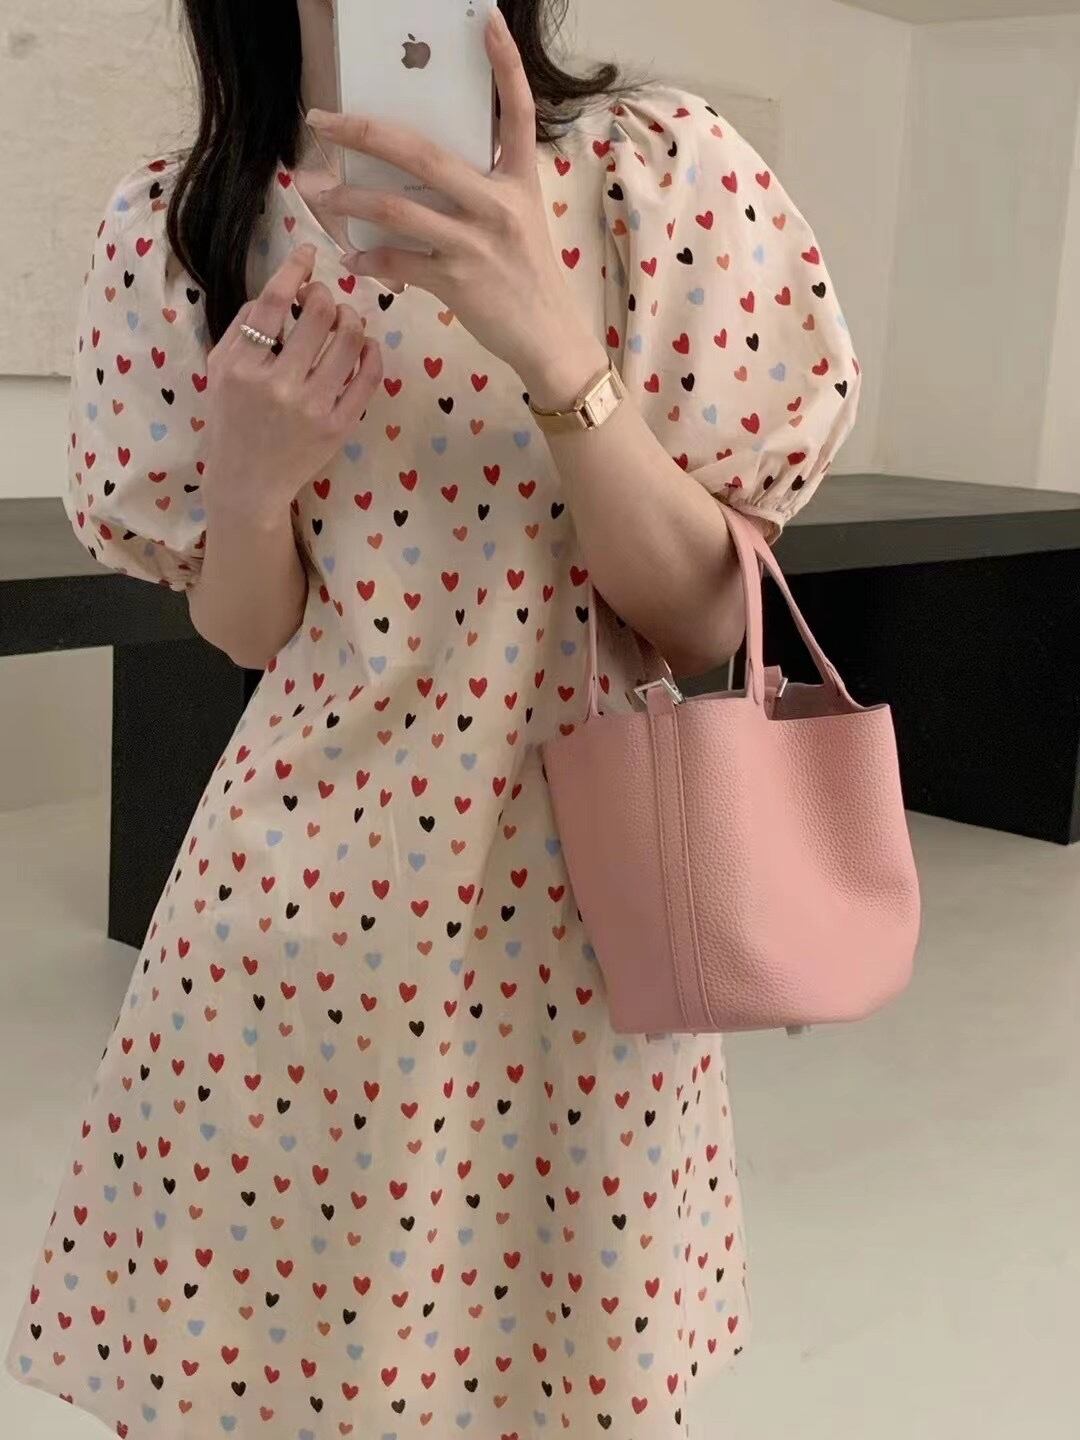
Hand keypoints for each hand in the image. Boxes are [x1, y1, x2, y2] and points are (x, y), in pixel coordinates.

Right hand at [203, 244, 383, 519]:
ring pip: (350, 341)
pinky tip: (364, 347)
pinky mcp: (339, 426)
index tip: (308, 255)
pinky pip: (368, 378)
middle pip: (318, 315)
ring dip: (352, 319)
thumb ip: (242, 328)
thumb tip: (279, 291)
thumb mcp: (220, 370)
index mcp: (242, 366)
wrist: (248, 482)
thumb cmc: (231, 421)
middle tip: (323, 298)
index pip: (273, 302)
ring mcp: (312, 407)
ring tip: (344, 320)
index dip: (295, 270)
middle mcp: (277, 385)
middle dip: (325, 295)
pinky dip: (371, 353)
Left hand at [307, 6, 607, 406]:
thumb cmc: (527, 276)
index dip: (505, 65)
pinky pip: (399, 262)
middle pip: (422, 153)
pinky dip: (369, 259)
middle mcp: (498, 205)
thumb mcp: (519, 220)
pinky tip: (351, 257)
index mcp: (518, 181)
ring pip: (398, 209)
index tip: (489, 20)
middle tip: (322, 121)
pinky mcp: (457, 282)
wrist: (549, 337)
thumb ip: (481, 189)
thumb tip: (421, 169)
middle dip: (363, 133)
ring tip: (317, 194)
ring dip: (349, 200)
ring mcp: (476, 243)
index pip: (518, 112)